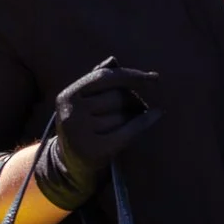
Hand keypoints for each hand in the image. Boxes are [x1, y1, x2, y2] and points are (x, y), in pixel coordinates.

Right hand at [35, 57, 160, 209]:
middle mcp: (71, 113)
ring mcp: (81, 133)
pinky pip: (129, 131)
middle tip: (140, 106)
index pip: (105, 77)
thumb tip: (114, 60)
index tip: (154, 78)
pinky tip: (156, 115)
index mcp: (67, 96)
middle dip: (134, 99)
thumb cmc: (83, 125)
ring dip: (134, 115)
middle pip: (117, 97)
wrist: (69, 163)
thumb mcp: (83, 101)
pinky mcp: (94, 150)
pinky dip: (145, 122)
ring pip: (123, 115)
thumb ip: (97, 80)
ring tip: (131, 119)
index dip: (131, 75)